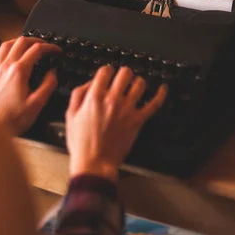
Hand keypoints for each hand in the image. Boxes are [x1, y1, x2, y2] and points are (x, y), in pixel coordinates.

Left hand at [0, 37, 60, 135]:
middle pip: (21, 42)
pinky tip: (3, 52)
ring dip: (19, 41)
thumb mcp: (36, 105)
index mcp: (19, 71)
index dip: (50, 47)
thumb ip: (47, 86)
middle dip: (36, 40)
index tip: (56, 51)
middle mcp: (5, 67)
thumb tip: (53, 74)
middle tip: (45, 45)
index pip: (37, 50)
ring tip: (27, 44)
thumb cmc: (11, 119)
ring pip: (6, 45)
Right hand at [66, 66, 167, 180]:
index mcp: (95, 97)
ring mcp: (127, 109)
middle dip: (123, 74)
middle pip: (125, 73)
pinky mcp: (138, 120)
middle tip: (122, 79)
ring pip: (139, 84)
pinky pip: (154, 104)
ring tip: (135, 85)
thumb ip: (79, 94)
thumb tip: (90, 82)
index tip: (107, 74)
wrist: (94, 163)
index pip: (106, 71)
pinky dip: (160, 94)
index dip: (107, 71)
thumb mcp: (70, 115)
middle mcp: (112, 100)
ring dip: (137, 82)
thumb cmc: (82, 143)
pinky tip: (163, 89)